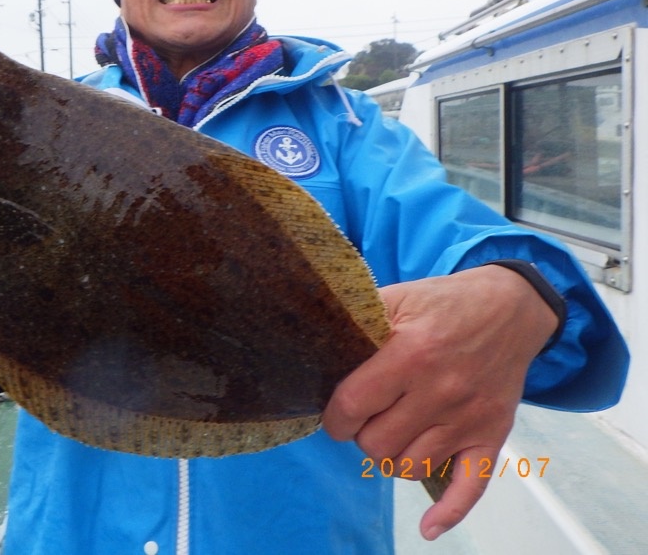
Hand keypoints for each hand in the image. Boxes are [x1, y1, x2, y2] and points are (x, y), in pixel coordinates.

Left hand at [321, 265, 558, 539]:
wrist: (510, 308)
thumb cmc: (444, 303)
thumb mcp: (397, 297)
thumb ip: (356, 321)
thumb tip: (314, 344)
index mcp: (411, 354)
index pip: (353, 406)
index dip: (334, 417)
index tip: (335, 414)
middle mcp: (440, 392)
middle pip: (377, 445)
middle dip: (362, 434)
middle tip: (368, 417)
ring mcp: (468, 418)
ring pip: (409, 468)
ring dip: (391, 456)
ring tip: (392, 432)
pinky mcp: (491, 436)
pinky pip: (471, 487)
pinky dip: (449, 513)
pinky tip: (429, 527)